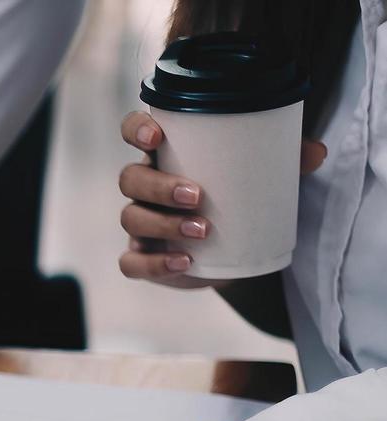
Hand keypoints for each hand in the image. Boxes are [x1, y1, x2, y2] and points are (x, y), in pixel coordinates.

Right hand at [117, 111, 325, 287]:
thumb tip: (316, 152)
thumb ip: (286, 159)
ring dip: (163, 224)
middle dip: (159, 187)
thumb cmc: (240, 199)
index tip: (156, 137)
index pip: (133, 132)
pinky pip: (132, 262)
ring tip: (203, 231)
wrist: (233, 252)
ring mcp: (141, 223)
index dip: (136, 130)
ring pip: (131, 218)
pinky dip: (155, 264)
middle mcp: (145, 187)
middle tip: (198, 196)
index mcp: (165, 155)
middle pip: (130, 179)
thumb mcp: (263, 175)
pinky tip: (184, 262)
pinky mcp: (144, 257)